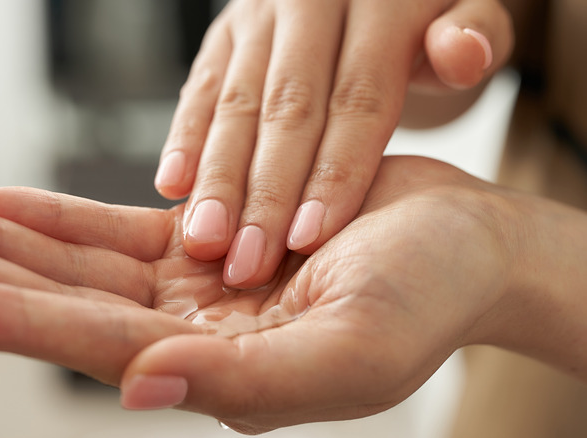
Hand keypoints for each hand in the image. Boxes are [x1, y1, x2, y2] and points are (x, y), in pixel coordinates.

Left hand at [0, 156, 535, 433]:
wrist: (464, 245)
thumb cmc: (429, 301)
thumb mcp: (352, 353)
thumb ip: (246, 384)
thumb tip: (141, 388)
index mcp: (218, 372)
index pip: (90, 347)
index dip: (6, 322)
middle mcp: (190, 334)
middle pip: (60, 303)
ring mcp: (191, 286)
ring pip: (73, 264)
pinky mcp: (204, 238)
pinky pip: (114, 230)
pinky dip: (55, 219)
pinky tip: (0, 204)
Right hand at [154, 0, 513, 288]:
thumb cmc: (424, 17)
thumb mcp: (468, 12)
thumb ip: (475, 33)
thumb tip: (461, 51)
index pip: (357, 98)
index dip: (335, 171)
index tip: (311, 240)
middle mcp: (309, 0)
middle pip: (287, 109)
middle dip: (265, 193)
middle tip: (247, 262)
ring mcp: (260, 16)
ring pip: (235, 104)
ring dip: (217, 179)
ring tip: (205, 241)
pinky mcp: (225, 34)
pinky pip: (201, 89)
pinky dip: (184, 140)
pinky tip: (173, 187)